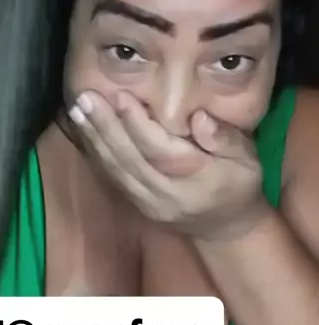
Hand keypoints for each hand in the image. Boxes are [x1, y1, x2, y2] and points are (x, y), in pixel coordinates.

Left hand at [68, 90, 266, 240]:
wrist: (227, 229)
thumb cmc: (239, 185)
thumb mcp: (248, 159)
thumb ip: (225, 138)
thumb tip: (199, 118)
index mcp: (197, 181)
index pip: (159, 150)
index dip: (137, 123)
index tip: (120, 96)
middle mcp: (167, 196)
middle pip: (130, 160)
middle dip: (105, 127)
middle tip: (85, 98)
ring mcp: (149, 204)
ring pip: (117, 170)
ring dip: (94, 139)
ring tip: (77, 110)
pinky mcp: (138, 206)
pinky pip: (113, 178)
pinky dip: (97, 154)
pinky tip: (85, 133)